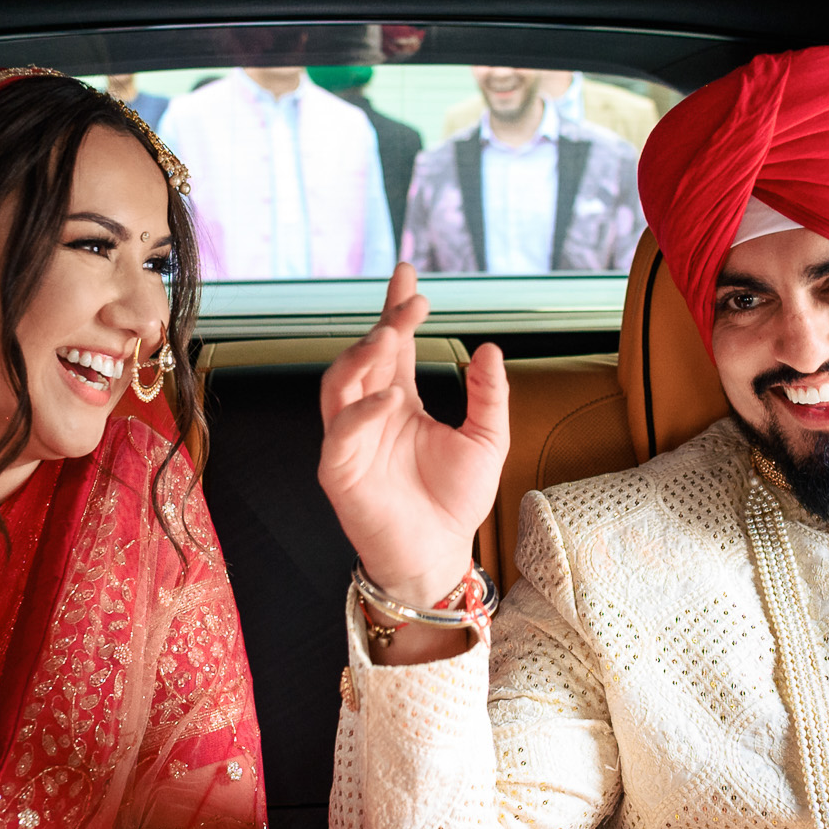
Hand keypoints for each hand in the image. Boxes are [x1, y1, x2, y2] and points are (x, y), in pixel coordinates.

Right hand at [318, 264, 508, 608]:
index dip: (395, 308)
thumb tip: (489, 347)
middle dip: (384, 324)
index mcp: (397, 401)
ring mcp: (349, 440)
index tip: (407, 273)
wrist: (438, 555)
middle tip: (411, 302)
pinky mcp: (339, 471)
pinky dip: (361, 412)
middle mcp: (368, 413)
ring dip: (360, 356)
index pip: (392, 344)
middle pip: (365, 355)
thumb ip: (489, 395)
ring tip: (389, 334)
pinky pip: (341, 433)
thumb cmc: (455, 502)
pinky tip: (391, 398)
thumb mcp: (486, 440)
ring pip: (339, 384)